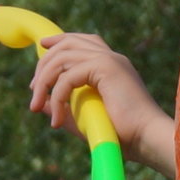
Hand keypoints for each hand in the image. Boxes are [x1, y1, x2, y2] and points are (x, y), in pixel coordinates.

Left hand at [27, 31, 174, 170]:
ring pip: (63, 57)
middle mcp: (110, 57)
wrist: (146, 139)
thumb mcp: (84, 119)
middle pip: (67, 43)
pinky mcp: (106, 67)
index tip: (42, 48)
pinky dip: (57, 97)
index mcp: (111, 65)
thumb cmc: (122, 136)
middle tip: (33, 90)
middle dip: (44, 63)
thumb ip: (63, 108)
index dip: (59, 41)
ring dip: (44, 81)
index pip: (81, 41)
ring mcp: (109, 59)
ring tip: (36, 106)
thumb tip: (40, 104)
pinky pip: (68, 76)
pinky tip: (57, 121)